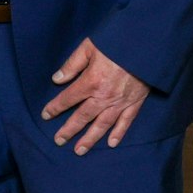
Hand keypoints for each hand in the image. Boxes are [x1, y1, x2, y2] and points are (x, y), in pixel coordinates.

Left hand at [42, 38, 151, 154]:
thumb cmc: (117, 42)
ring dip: (90, 139)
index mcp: (91, 81)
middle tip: (58, 141)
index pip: (68, 98)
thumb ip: (72, 64)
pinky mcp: (135, 102)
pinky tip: (111, 144)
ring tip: (79, 150)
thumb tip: (57, 79)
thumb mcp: (89, 47)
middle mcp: (104, 96)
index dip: (55, 107)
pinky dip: (118, 133)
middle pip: (82, 117)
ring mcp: (120, 102)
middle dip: (69, 130)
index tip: (46, 115)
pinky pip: (125, 122)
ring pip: (102, 125)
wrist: (146, 44)